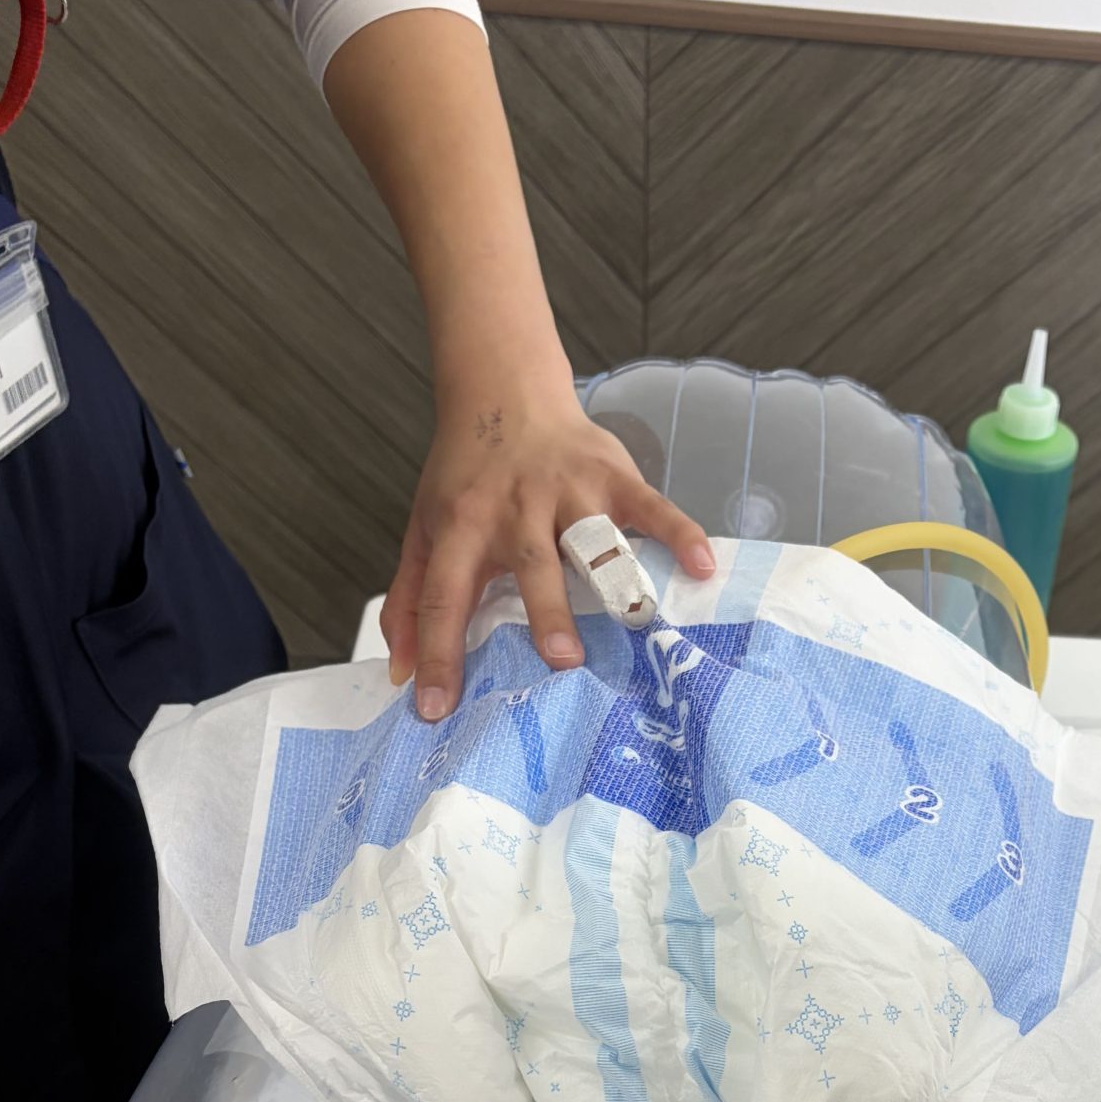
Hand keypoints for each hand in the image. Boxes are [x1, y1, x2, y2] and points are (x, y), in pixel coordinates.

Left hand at [382, 343, 713, 723]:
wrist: (502, 393)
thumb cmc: (467, 479)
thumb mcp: (425, 530)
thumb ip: (411, 600)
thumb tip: (398, 671)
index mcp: (461, 526)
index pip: (443, 595)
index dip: (437, 652)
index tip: (434, 708)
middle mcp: (514, 507)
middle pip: (530, 562)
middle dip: (547, 610)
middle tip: (563, 661)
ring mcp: (568, 490)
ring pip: (594, 537)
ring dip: (615, 575)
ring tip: (638, 620)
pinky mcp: (613, 476)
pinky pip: (650, 506)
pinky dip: (678, 533)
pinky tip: (702, 566)